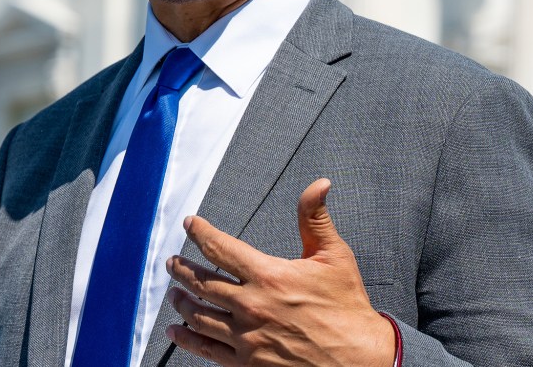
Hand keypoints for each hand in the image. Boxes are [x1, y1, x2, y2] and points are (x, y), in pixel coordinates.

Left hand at [165, 178, 395, 365]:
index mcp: (269, 275)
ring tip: (174, 293)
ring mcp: (247, 338)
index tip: (190, 223)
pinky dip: (186, 339)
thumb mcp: (335, 256)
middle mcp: (252, 306)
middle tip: (171, 261)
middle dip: (181, 269)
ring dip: (181, 302)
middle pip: (201, 282)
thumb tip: (318, 184)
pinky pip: (207, 350)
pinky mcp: (248, 364)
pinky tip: (176, 332)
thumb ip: (316, 218)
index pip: (220, 247)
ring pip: (199, 315)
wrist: (361, 359)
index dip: (200, 231)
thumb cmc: (348, 307)